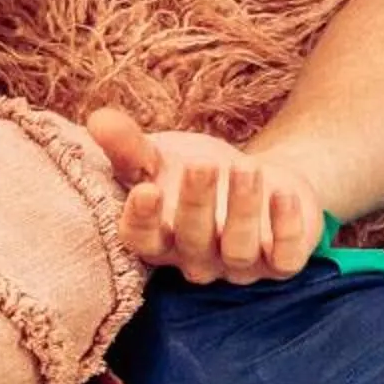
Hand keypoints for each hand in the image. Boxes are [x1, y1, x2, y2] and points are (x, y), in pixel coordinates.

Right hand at [90, 107, 324, 284]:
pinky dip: (285, 228)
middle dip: (196, 203)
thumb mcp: (163, 157)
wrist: (260, 178)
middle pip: (192, 240)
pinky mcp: (281, 262)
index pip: (142, 241)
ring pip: (238, 249)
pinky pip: (285, 258)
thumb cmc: (198, 172)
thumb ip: (130, 147)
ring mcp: (240, 265)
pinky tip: (284, 194)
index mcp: (161, 238)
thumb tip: (97, 119)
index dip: (142, 221)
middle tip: (203, 164)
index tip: (146, 190)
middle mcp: (197, 258)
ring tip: (245, 168)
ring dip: (242, 210)